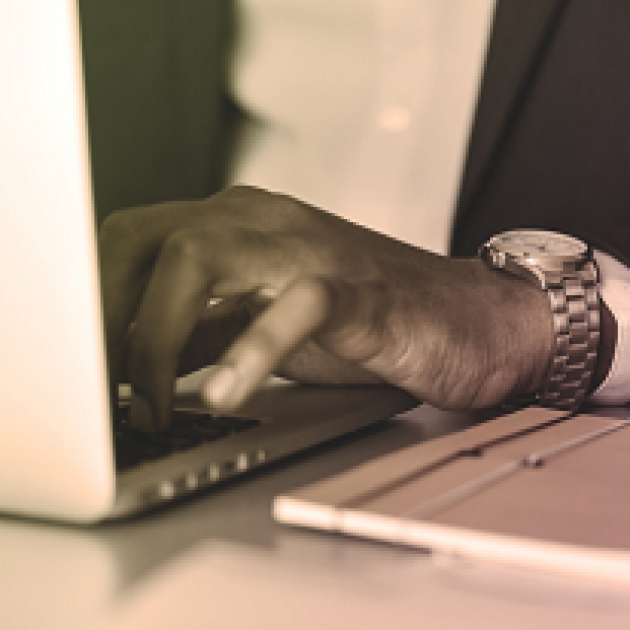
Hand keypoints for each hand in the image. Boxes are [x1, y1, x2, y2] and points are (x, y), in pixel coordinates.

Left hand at [99, 185, 553, 430]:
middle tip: (103, 390)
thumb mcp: (264, 322)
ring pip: (201, 258)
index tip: (81, 366)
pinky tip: (224, 393)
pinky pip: (293, 306)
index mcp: (237, 227)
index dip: (92, 303)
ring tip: (152, 405)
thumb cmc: (366, 322)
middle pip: (146, 239)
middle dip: (107, 316)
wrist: (467, 319)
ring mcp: (309, 249)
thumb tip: (135, 362)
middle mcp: (263, 223)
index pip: (132, 242)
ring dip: (157, 337)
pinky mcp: (357, 290)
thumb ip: (206, 328)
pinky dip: (251, 350)